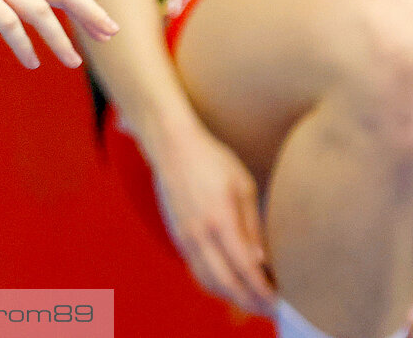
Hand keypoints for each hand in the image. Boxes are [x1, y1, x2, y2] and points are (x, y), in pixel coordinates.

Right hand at [0, 0, 118, 67]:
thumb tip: (11, 8)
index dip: (87, 6)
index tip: (106, 25)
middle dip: (89, 15)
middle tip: (111, 36)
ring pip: (40, 12)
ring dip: (60, 38)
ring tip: (73, 62)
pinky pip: (9, 24)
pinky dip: (24, 45)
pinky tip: (32, 62)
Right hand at [146, 120, 275, 315]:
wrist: (172, 146)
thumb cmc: (212, 161)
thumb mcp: (243, 186)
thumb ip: (252, 225)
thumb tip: (261, 261)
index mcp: (220, 219)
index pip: (246, 268)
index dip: (264, 289)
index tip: (281, 299)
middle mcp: (199, 233)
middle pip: (226, 283)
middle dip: (251, 301)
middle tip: (272, 308)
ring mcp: (184, 236)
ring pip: (208, 282)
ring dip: (232, 297)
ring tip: (255, 302)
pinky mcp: (177, 236)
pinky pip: (196, 270)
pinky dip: (215, 285)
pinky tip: (230, 285)